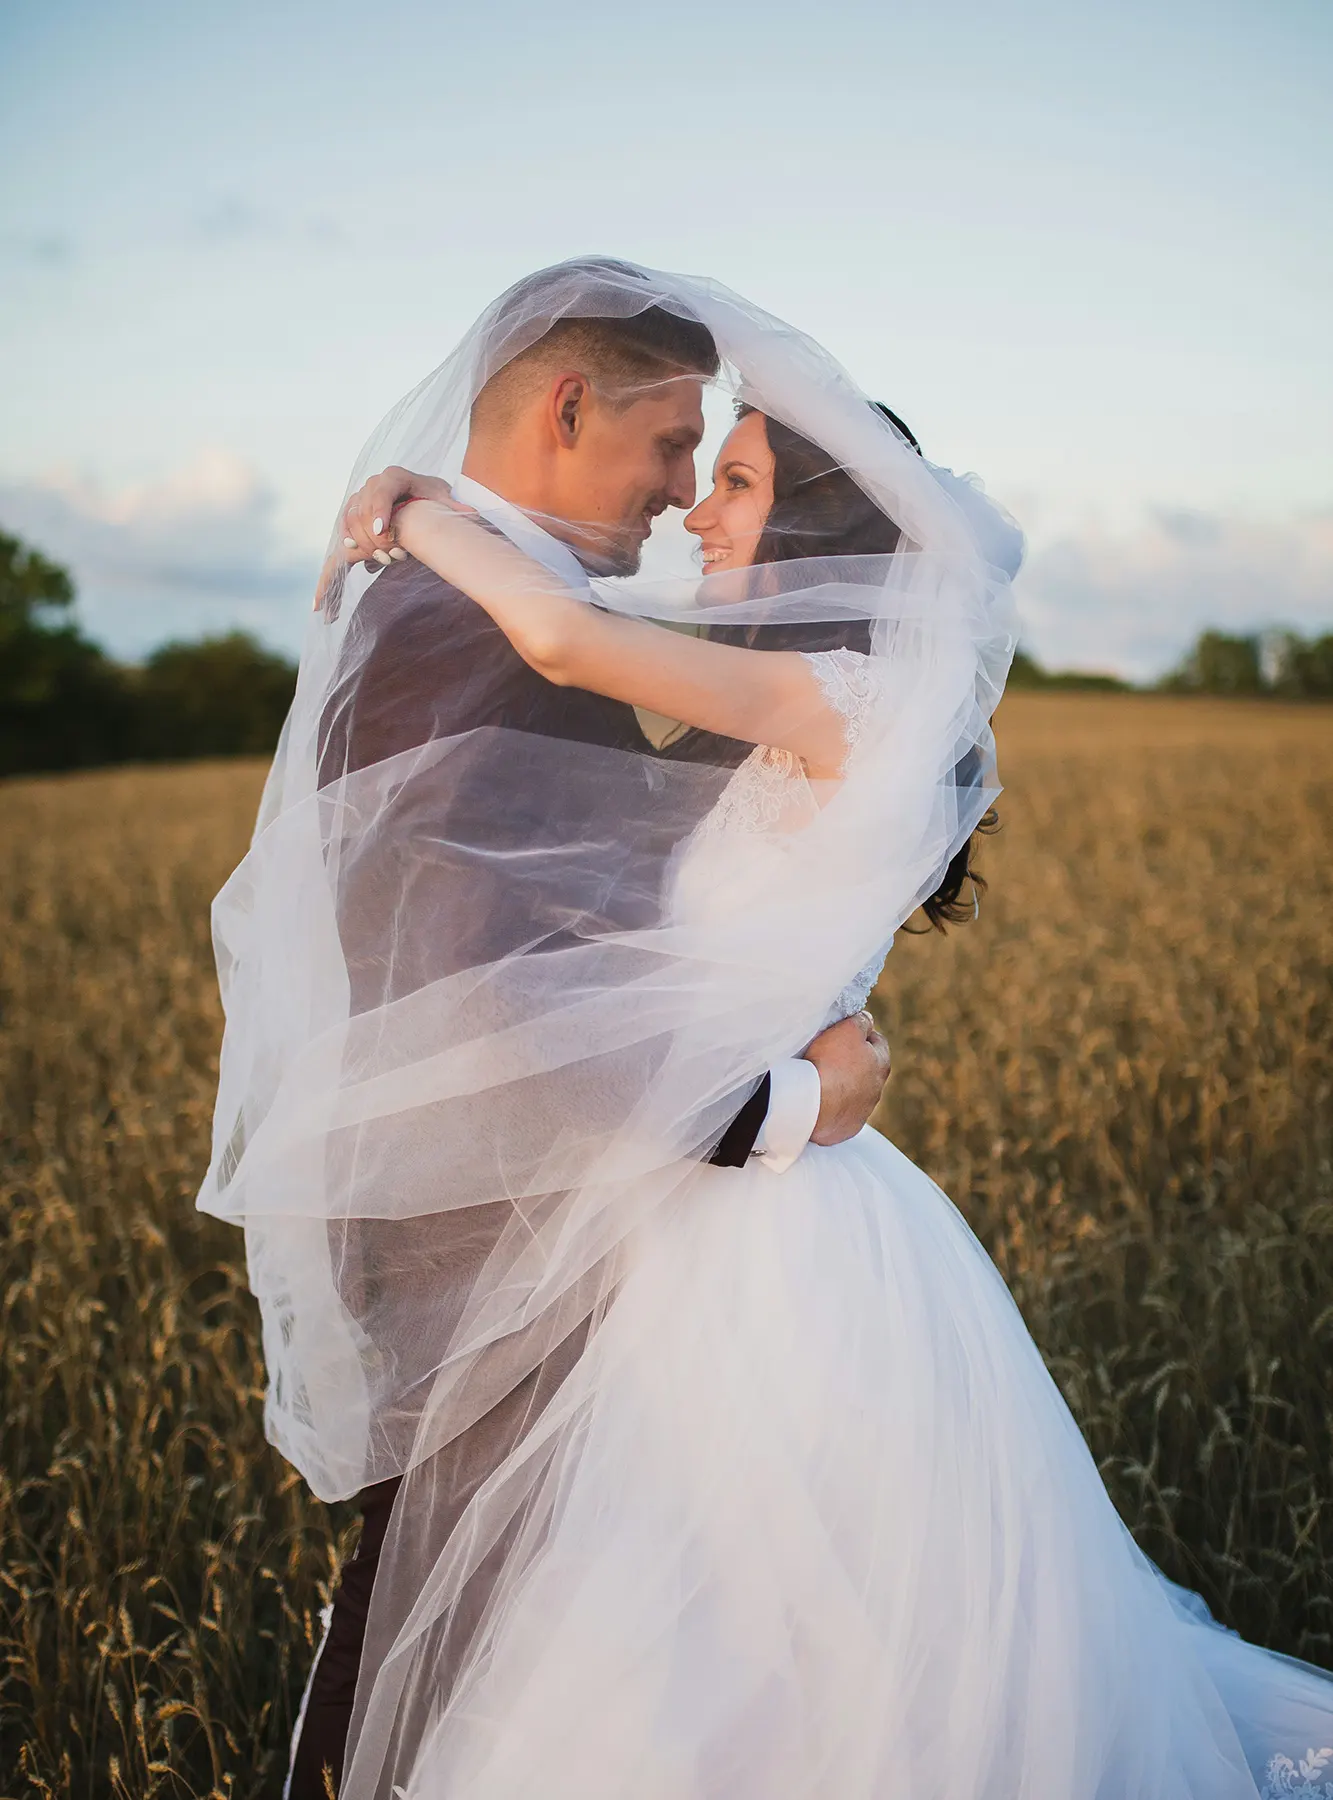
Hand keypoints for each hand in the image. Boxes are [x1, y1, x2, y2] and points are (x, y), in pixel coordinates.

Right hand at [341, 466, 458, 563]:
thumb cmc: (430, 497)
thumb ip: (453, 508)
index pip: (383, 493)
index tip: (383, 532)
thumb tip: (472, 514)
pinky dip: (349, 539)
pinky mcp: (354, 508)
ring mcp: (361, 495)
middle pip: (365, 511)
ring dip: (365, 543)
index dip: (380, 512)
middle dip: (376, 537)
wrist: (417, 493)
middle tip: (393, 557)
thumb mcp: (442, 500)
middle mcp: (374, 482)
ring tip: (385, 559)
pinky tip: (356, 552)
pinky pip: (345, 524)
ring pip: (353, 519)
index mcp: (395, 476)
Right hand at [802, 1009, 890, 1146]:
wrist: (810, 1104)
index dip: (862, 1033)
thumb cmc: (830, 1063)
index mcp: (881, 1064)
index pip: (878, 1042)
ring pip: (854, 1093)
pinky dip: (832, 1106)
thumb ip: (861, 1021)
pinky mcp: (845, 1128)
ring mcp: (862, 1112)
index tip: (846, 1032)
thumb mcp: (848, 1029)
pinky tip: (818, 1100)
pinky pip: (841, 1114)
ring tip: (821, 1079)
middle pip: (866, 1069)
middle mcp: (876, 1090)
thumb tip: (867, 1020)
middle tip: (830, 1054)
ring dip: (842, 1086)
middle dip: (852, 1061)